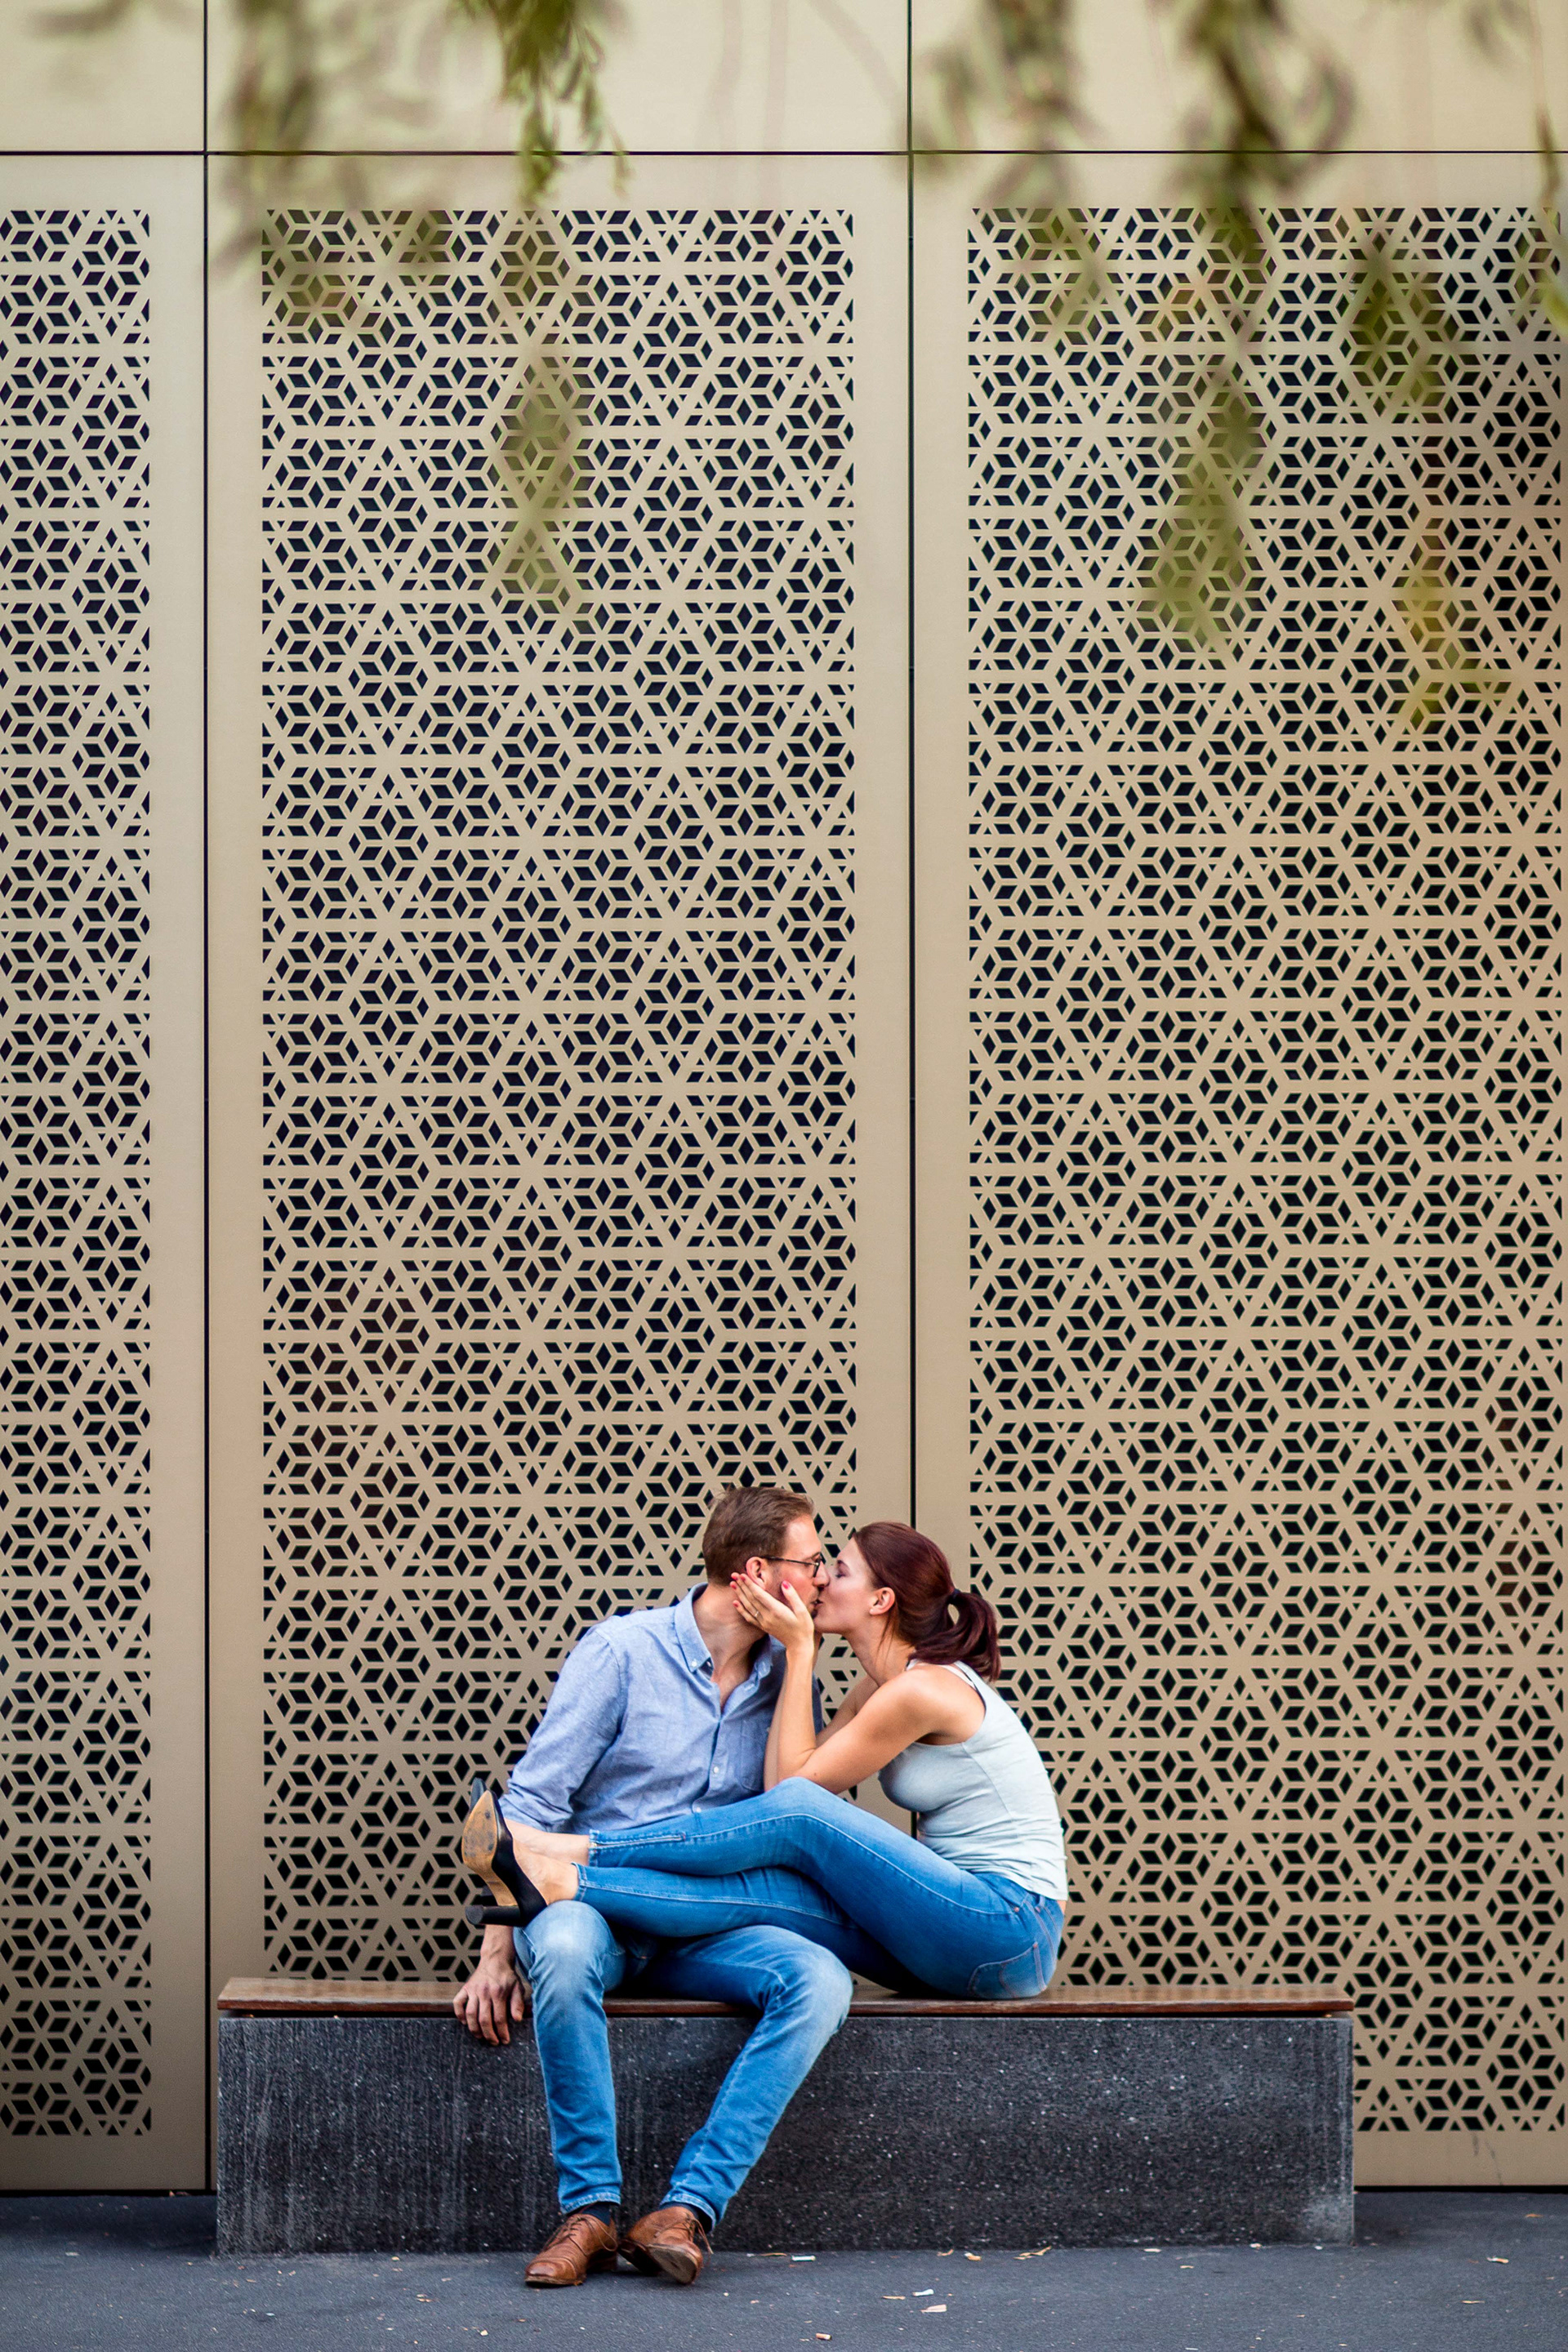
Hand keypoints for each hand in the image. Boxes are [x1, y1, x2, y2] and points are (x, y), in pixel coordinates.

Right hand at [454, 1930, 525, 2045]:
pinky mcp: (465, 1988)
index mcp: (498, 1992)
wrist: (495, 1959)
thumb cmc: (507, 1977)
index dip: (502, 2032)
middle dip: (489, 2035)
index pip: (499, 2018)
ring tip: (480, 2037)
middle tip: (493, 2042)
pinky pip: (458, 2003)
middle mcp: (484, 1992)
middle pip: (484, 2019)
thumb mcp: (517, 1988)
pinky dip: (459, 2014)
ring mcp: (473, 1990)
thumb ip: (518, 2004)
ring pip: (470, 2014)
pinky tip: (465, 2023)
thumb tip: (517, 2020)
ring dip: (474, 2029)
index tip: (505, 2040)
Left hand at [731, 1568, 816, 1654]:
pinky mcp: (763, 1627)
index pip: (759, 1595)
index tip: (743, 1575)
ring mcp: (764, 1623)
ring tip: (732, 1584)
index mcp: (776, 1611)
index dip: (750, 1584)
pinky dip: (741, 1610)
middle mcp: (767, 1617)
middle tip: (734, 1575)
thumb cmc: (803, 1628)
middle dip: (742, 1586)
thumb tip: (784, 1583)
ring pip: (748, 1607)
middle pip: (751, 1599)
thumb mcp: (802, 1611)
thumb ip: (792, 1596)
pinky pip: (749, 1617)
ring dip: (740, 1595)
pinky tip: (735, 1603)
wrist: (799, 1646)